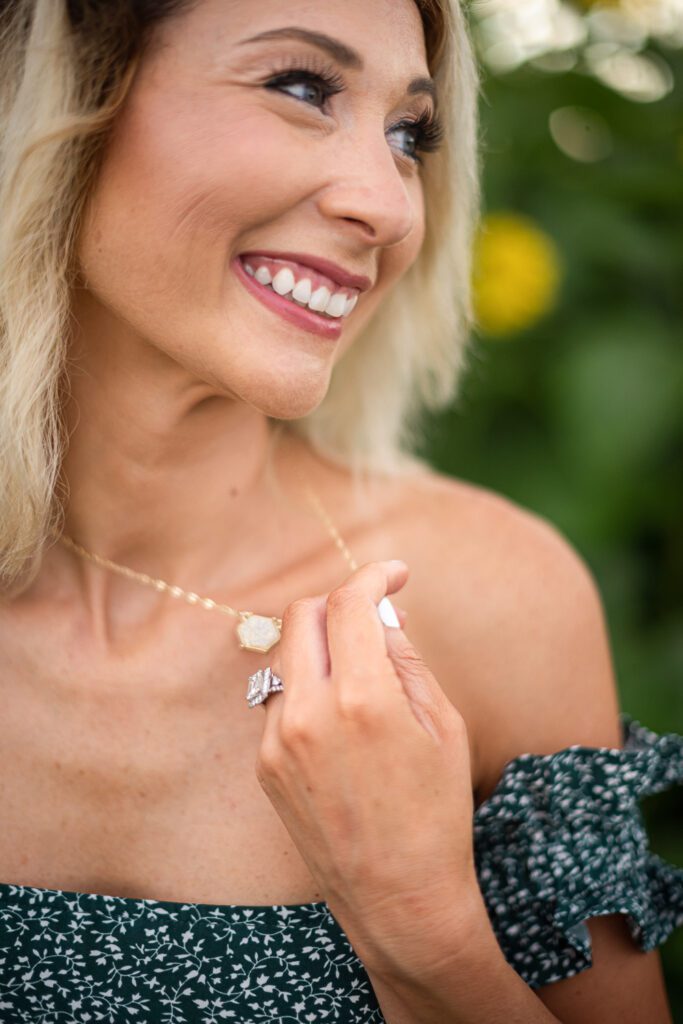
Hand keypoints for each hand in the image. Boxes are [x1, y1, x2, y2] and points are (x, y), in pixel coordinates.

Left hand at [254, 560, 482, 972]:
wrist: (399, 900)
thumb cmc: (437, 813)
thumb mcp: (443, 726)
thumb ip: (406, 658)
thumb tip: (381, 614)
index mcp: (362, 699)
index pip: (349, 603)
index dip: (375, 575)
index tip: (396, 574)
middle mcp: (308, 713)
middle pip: (301, 615)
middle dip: (337, 601)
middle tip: (372, 613)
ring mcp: (278, 741)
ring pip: (288, 657)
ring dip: (323, 647)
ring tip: (364, 673)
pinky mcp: (265, 766)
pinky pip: (281, 701)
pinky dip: (310, 690)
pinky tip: (343, 722)